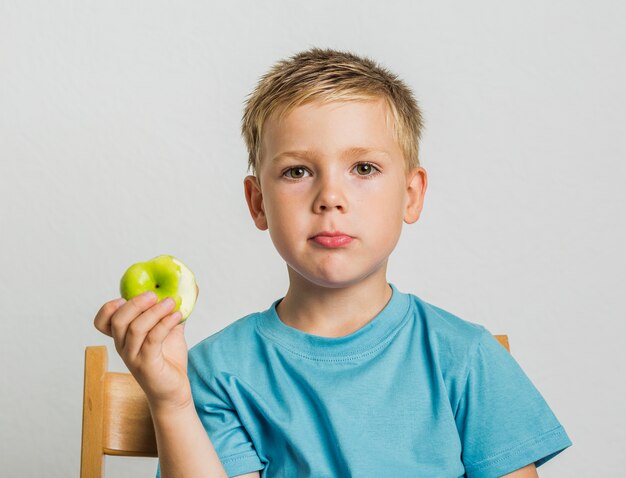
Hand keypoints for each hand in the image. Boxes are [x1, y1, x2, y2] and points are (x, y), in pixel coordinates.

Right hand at [93, 290, 195, 410]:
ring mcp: (133, 357)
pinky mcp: (147, 365)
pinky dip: (165, 324)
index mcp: (123, 338)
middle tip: (155, 294)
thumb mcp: (170, 330)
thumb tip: (191, 288)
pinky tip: (178, 316)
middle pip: (118, 320)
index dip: (109, 307)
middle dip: (136, 303)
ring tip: (172, 303)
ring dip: (155, 311)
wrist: (174, 391)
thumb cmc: (169, 360)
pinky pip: (152, 340)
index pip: (102, 322)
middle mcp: (123, 347)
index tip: (126, 297)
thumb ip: (173, 311)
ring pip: (135, 329)